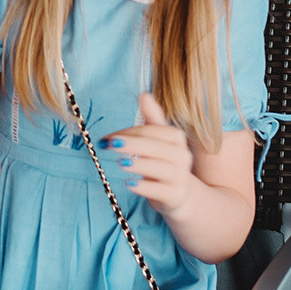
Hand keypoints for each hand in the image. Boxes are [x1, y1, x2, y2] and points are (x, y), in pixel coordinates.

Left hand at [100, 93, 200, 218]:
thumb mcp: (159, 140)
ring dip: (139, 164)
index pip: (151, 131)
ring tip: (119, 162)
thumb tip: (143, 94)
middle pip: (155, 147)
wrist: (179, 194)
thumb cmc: (163, 162)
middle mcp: (182, 156)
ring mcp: (181, 177)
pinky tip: (129, 184)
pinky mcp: (175, 195)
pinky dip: (145, 187)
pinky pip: (160, 191)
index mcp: (177, 138)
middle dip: (131, 144)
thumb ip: (152, 118)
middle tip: (110, 144)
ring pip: (159, 168)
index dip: (129, 132)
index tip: (108, 138)